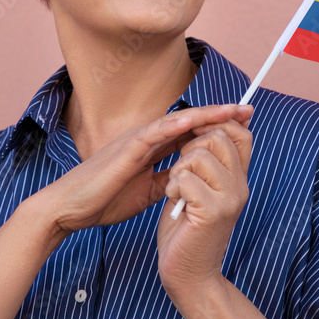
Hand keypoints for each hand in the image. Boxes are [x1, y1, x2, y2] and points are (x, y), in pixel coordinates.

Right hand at [37, 104, 245, 243]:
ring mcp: (137, 140)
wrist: (70, 210)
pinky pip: (155, 133)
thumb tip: (186, 181)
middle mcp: (147, 138)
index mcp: (152, 149)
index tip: (244, 124)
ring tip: (232, 109)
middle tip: (249, 109)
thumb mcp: (146, 193)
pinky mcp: (126, 148)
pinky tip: (195, 119)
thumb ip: (165, 182)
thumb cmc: (103, 200)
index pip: (191, 133)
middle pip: (190, 121)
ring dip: (206, 114)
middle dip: (220, 115)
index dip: (217, 127)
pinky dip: (176, 124)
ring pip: (178, 121)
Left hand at [156, 104, 253, 298]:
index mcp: (239, 178)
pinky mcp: (212, 211)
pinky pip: (185, 177)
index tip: (194, 140)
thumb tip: (203, 128)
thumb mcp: (201, 190)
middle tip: (182, 175)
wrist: (190, 276)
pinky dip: (173, 188)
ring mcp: (229, 198)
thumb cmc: (187, 230)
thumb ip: (207, 163)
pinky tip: (175, 205)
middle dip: (189, 148)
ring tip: (178, 192)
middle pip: (217, 137)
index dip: (216, 126)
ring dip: (178, 170)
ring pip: (198, 154)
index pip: (241, 133)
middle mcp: (241, 185)